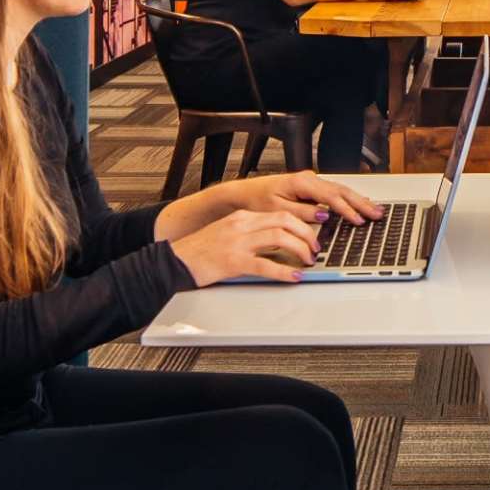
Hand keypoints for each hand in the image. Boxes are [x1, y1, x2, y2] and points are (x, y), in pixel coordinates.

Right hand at [176, 204, 325, 284]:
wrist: (175, 261)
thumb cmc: (200, 251)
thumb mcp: (227, 233)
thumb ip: (250, 233)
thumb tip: (278, 241)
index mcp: (241, 217)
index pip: (280, 213)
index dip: (301, 223)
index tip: (311, 234)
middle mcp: (241, 225)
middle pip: (284, 220)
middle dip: (306, 234)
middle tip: (314, 248)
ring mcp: (237, 243)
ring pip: (279, 238)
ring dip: (300, 249)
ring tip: (307, 261)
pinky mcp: (233, 262)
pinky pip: (266, 264)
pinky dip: (285, 271)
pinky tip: (294, 276)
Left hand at [255, 169, 382, 225]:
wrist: (245, 194)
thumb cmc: (258, 201)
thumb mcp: (277, 211)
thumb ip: (302, 213)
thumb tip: (324, 215)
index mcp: (301, 182)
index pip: (330, 196)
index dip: (346, 209)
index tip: (358, 220)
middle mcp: (309, 179)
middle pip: (341, 190)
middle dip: (361, 203)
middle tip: (377, 214)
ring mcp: (311, 182)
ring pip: (340, 190)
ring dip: (358, 200)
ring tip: (375, 210)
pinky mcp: (311, 188)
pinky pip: (334, 192)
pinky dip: (349, 199)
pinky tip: (360, 204)